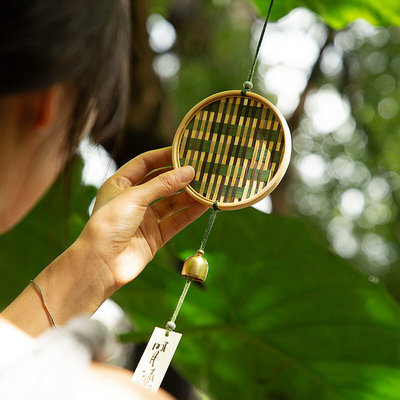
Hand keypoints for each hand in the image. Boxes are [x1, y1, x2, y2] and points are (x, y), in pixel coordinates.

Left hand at [78, 147, 206, 295]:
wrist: (101, 264)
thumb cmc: (109, 225)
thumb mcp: (135, 197)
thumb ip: (164, 184)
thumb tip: (189, 171)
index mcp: (120, 184)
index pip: (145, 163)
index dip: (164, 156)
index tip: (185, 151)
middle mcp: (133, 200)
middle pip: (161, 183)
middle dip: (180, 176)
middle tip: (201, 169)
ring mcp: (144, 219)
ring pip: (171, 203)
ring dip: (188, 195)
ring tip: (208, 186)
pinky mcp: (155, 236)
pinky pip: (176, 221)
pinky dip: (190, 213)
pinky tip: (204, 205)